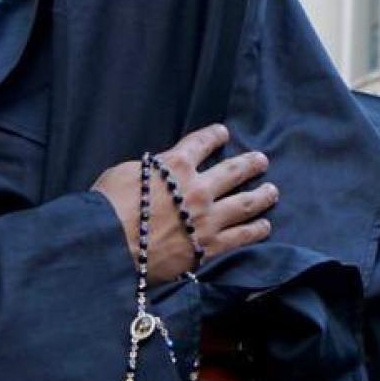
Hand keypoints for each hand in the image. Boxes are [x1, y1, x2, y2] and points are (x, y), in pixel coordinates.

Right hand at [93, 124, 277, 285]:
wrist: (108, 246)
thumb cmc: (107, 208)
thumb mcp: (122, 173)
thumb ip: (147, 170)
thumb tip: (155, 171)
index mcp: (175, 165)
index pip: (201, 143)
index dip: (214, 136)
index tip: (223, 133)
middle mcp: (198, 188)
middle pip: (233, 171)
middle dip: (250, 163)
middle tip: (262, 160)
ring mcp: (207, 218)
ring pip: (245, 203)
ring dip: (262, 195)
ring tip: (272, 191)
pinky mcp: (209, 247)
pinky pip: (240, 237)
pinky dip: (255, 230)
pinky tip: (265, 226)